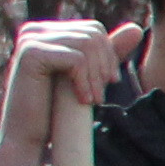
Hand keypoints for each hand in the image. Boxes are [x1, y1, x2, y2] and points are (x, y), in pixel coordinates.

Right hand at [0, 19, 136, 163]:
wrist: (28, 137)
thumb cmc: (57, 110)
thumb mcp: (89, 77)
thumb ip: (108, 52)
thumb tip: (137, 28)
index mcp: (47, 32)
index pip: (94, 29)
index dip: (109, 55)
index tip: (109, 83)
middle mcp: (34, 30)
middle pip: (93, 33)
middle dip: (105, 65)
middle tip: (101, 95)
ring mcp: (30, 39)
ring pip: (88, 44)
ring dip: (97, 76)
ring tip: (93, 100)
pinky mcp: (30, 53)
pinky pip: (77, 59)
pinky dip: (86, 82)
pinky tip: (82, 100)